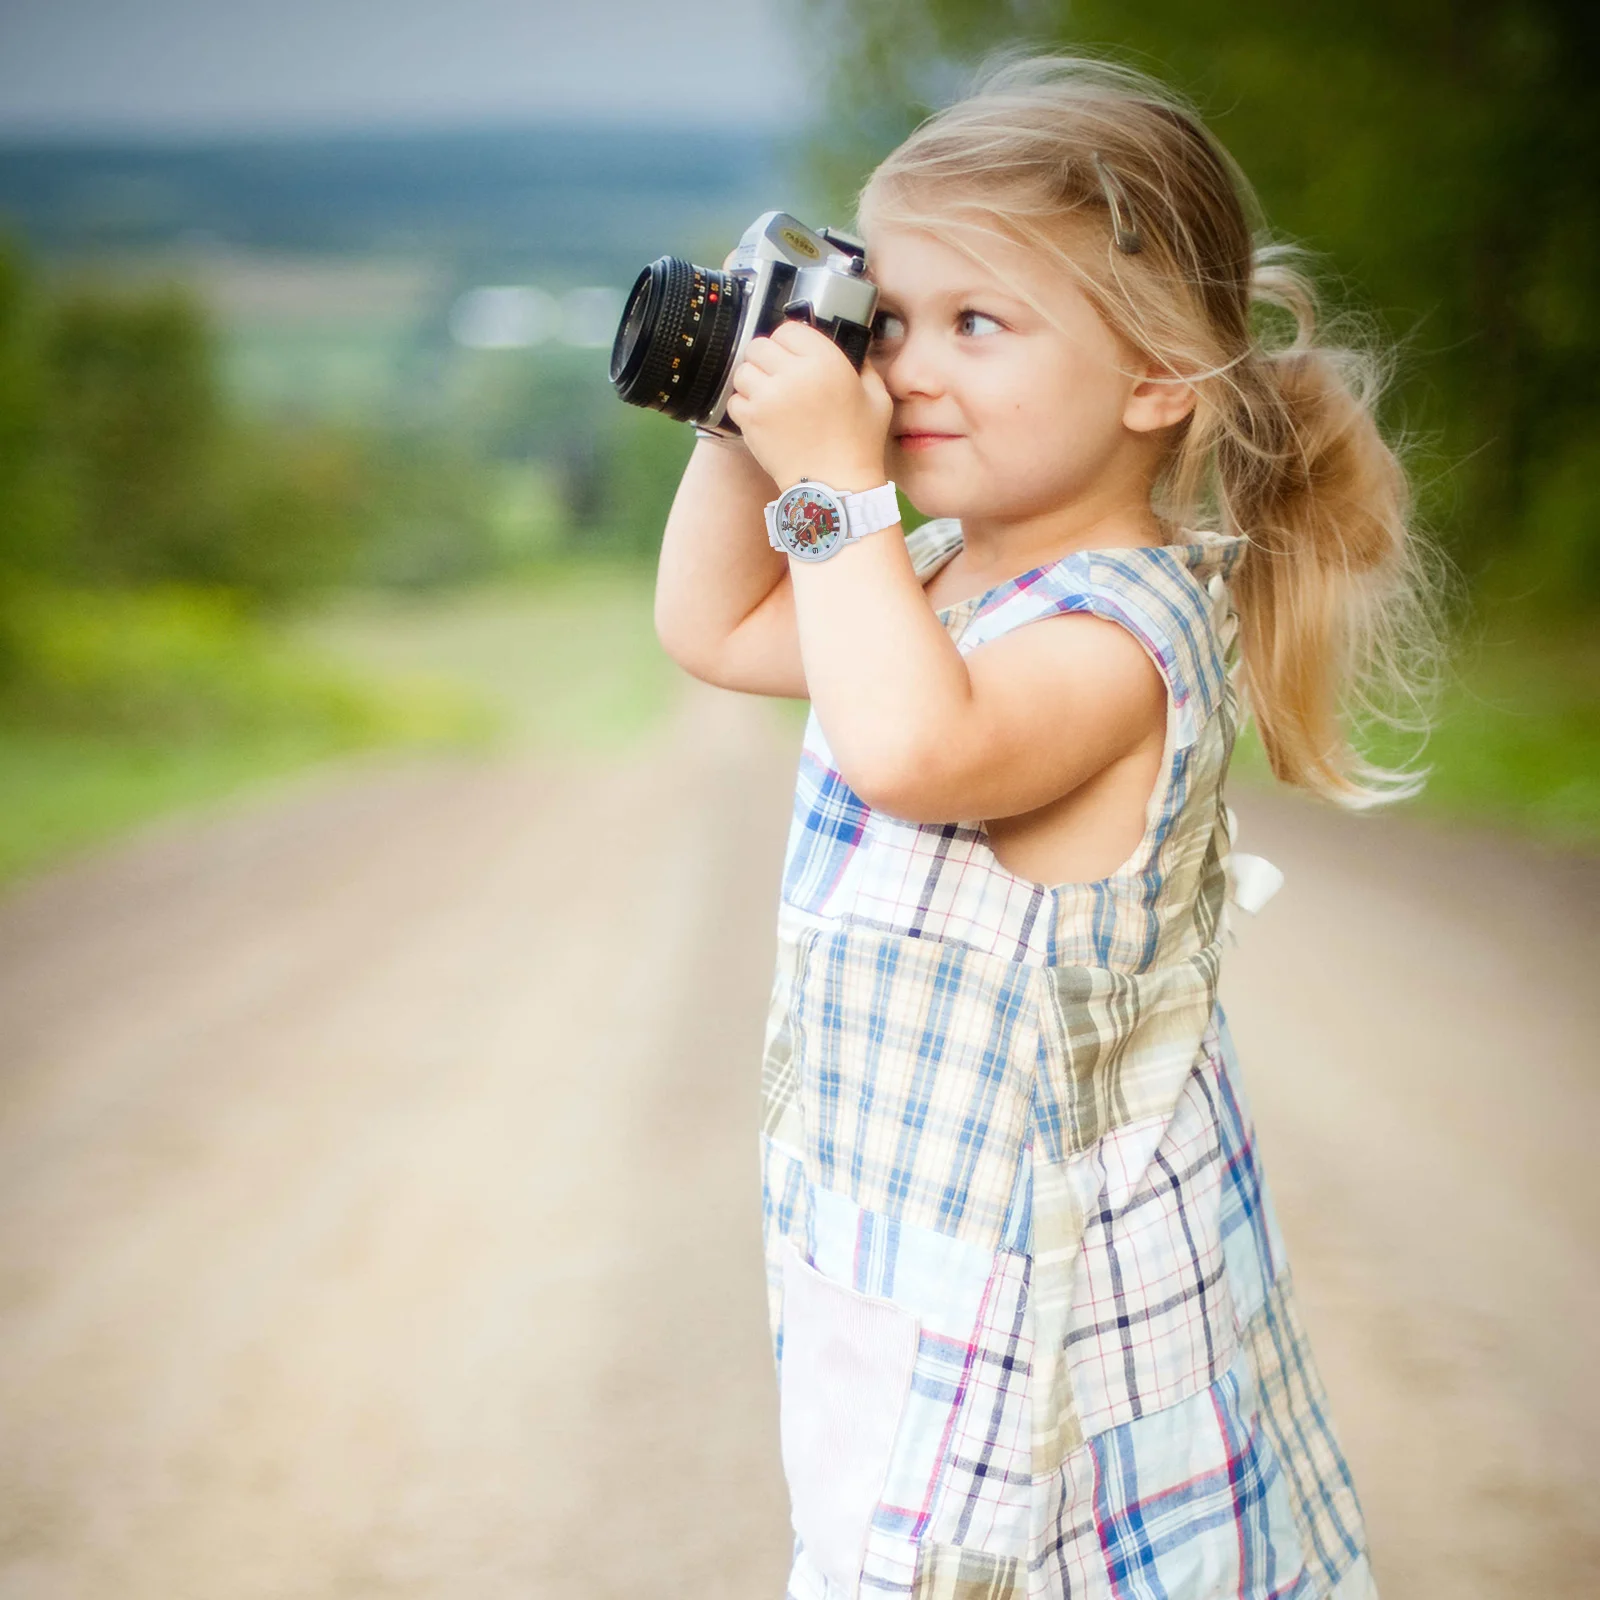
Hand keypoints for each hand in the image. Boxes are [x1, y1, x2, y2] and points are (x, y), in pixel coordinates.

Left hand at [724, 318, 891, 493]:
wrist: (836, 487)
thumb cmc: (859, 444)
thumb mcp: (877, 397)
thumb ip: (863, 365)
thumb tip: (852, 348)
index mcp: (825, 361)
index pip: (789, 329)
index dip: (790, 342)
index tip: (794, 356)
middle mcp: (793, 374)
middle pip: (759, 345)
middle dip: (767, 359)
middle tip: (778, 376)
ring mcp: (768, 397)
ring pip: (743, 370)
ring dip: (753, 381)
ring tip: (769, 396)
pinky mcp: (752, 421)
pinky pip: (735, 399)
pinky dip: (745, 405)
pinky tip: (763, 416)